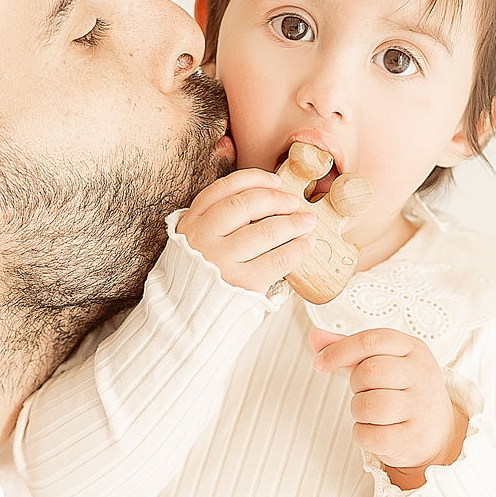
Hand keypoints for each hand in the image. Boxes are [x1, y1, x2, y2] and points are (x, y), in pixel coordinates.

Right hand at [179, 170, 318, 295]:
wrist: (188, 317)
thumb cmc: (202, 276)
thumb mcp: (197, 242)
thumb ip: (218, 220)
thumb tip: (267, 198)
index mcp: (192, 222)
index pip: (225, 188)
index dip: (255, 179)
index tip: (275, 180)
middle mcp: (203, 238)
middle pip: (247, 205)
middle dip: (277, 199)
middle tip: (294, 202)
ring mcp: (222, 261)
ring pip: (266, 231)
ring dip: (294, 224)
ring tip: (307, 222)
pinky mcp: (243, 283)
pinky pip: (278, 260)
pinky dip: (298, 249)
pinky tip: (307, 245)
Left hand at [311, 326, 467, 488]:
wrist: (438, 433)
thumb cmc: (403, 393)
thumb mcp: (385, 363)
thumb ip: (350, 350)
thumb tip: (315, 338)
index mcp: (415, 350)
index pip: (372, 340)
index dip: (340, 350)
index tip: (320, 363)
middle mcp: (423, 375)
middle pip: (368, 373)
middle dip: (355, 386)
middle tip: (366, 393)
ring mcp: (422, 408)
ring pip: (367, 405)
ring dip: (358, 412)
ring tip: (372, 414)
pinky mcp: (414, 439)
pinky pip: (369, 436)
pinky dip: (363, 435)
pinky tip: (377, 431)